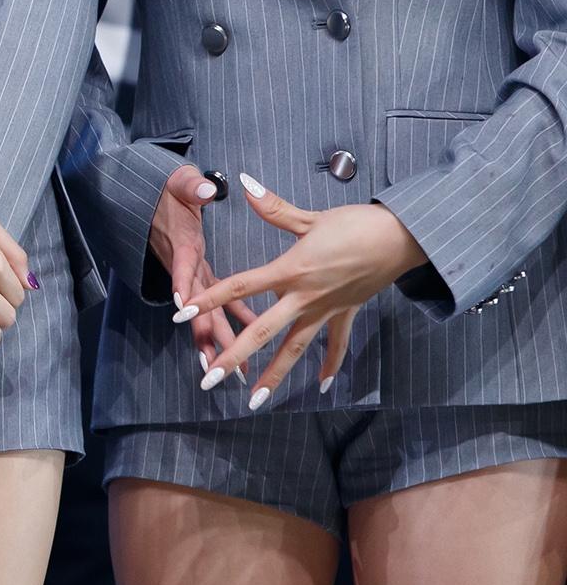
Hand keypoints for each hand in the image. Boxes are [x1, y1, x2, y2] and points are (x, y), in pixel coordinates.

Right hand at [149, 165, 258, 372]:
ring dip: (221, 341)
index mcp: (182, 244)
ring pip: (208, 313)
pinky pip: (222, 300)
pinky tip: (254, 333)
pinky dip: (238, 317)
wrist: (152, 196)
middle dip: (205, 337)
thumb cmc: (167, 189)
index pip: (181, 267)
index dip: (182, 286)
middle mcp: (186, 266)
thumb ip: (190, 186)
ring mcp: (194, 273)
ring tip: (237, 371)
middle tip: (214, 366)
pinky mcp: (202, 272)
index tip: (182, 307)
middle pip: (195, 308)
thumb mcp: (178, 182)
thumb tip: (202, 188)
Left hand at [182, 173, 429, 408]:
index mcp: (290, 271)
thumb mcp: (311, 216)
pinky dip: (330, 365)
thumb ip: (273, 207)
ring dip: (275, 375)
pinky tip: (321, 387)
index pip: (240, 286)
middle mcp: (305, 296)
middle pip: (262, 331)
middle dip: (234, 356)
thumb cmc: (355, 223)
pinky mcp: (347, 312)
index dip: (209, 298)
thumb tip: (243, 184)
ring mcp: (326, 309)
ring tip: (254, 400)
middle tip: (209, 380)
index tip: (183, 314)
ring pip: (296, 348)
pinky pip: (337, 344)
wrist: (401, 238)